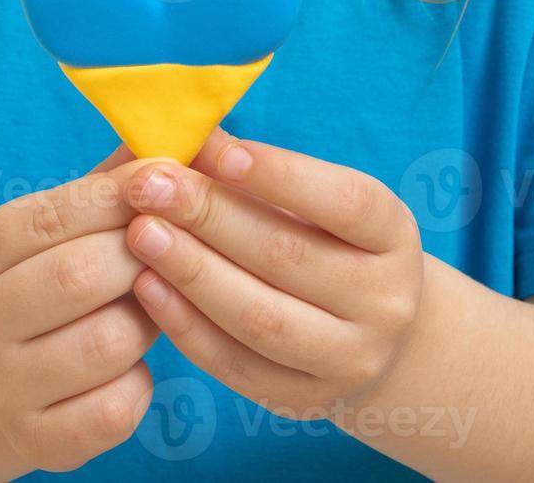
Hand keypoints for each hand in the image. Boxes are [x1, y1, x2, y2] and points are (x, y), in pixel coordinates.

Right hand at [0, 147, 158, 472]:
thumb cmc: (53, 281)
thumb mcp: (63, 227)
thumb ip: (114, 179)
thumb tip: (187, 126)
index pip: (56, 213)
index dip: (123, 195)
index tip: (172, 177)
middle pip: (81, 276)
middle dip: (145, 257)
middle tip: (175, 248)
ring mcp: (2, 385)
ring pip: (109, 343)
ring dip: (149, 322)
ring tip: (152, 307)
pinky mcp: (36, 441)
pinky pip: (118, 408)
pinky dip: (140, 385)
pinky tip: (131, 367)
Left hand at [121, 129, 423, 417]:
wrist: (366, 333)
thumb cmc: (322, 242)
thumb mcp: (310, 201)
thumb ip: (251, 170)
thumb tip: (184, 134)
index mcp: (393, 236)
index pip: (346, 202)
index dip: (282, 176)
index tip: (216, 152)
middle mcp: (385, 301)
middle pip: (290, 257)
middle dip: (210, 217)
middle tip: (149, 185)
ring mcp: (349, 359)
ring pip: (260, 317)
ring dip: (192, 272)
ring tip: (140, 233)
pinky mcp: (304, 400)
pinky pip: (236, 365)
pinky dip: (186, 325)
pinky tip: (146, 287)